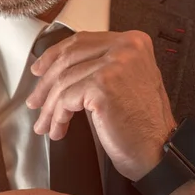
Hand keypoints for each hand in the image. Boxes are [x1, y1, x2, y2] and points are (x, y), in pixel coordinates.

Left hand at [26, 30, 175, 181]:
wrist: (159, 152)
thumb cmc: (144, 127)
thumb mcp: (128, 83)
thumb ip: (104, 67)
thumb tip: (62, 69)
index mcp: (133, 42)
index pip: (83, 41)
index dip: (54, 56)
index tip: (40, 71)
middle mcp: (126, 47)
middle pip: (69, 59)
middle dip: (46, 84)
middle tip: (35, 102)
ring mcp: (114, 65)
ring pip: (64, 82)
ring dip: (50, 107)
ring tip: (45, 124)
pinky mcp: (103, 86)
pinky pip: (66, 100)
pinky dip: (58, 117)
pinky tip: (59, 130)